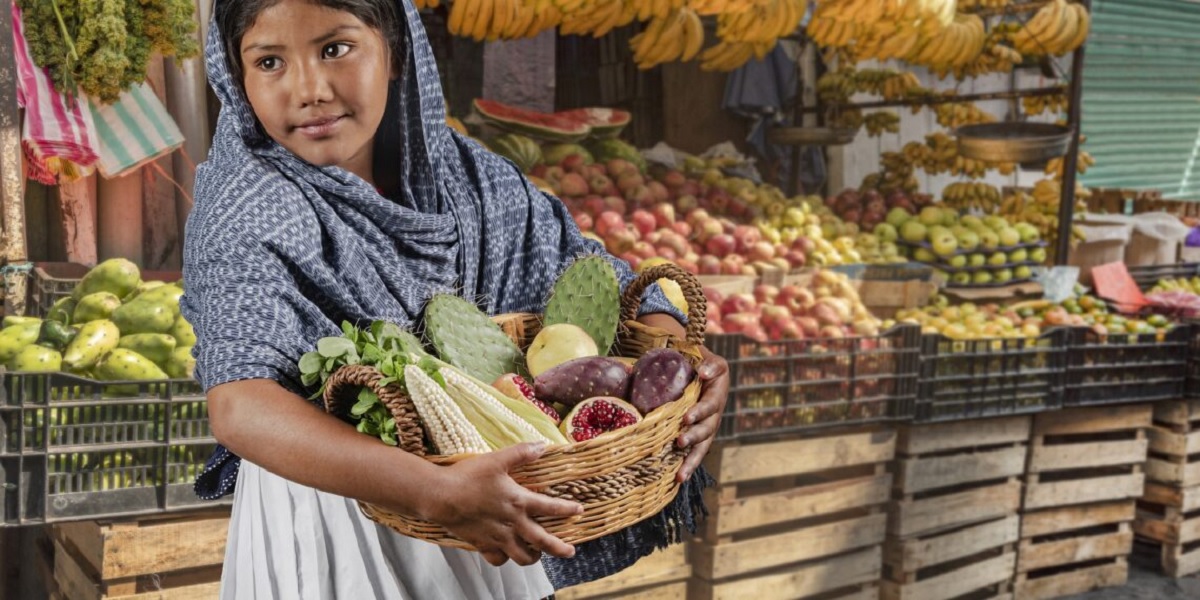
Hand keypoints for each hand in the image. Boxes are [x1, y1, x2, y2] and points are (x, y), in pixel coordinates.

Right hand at [423, 442, 582, 566]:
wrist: (440, 496)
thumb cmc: (468, 476)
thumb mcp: (497, 459)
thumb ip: (521, 453)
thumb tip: (542, 445)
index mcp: (519, 501)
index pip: (550, 508)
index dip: (567, 510)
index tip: (579, 511)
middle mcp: (512, 523)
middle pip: (542, 542)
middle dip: (559, 548)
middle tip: (570, 552)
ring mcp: (497, 537)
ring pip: (522, 556)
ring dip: (533, 557)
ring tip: (538, 555)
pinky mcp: (482, 544)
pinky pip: (497, 559)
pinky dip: (504, 559)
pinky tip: (506, 553)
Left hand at [676, 346, 727, 481]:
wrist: (697, 367)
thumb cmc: (697, 360)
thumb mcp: (704, 355)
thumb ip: (707, 363)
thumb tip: (702, 373)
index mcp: (717, 391)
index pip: (711, 403)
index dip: (700, 411)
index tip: (686, 417)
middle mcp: (715, 411)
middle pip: (708, 428)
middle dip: (694, 436)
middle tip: (679, 441)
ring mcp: (708, 425)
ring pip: (703, 445)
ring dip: (692, 459)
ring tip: (680, 473)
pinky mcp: (700, 435)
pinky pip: (696, 452)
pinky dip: (688, 465)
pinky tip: (678, 479)